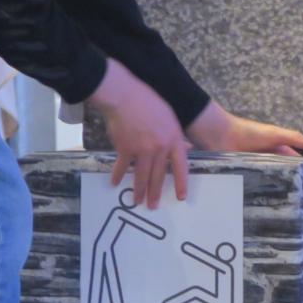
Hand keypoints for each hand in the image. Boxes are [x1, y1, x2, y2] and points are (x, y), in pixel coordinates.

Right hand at [89, 59, 187, 209]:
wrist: (126, 96)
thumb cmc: (149, 102)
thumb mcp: (170, 118)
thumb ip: (177, 136)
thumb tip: (186, 148)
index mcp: (174, 140)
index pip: (181, 167)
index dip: (181, 183)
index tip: (181, 197)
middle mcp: (160, 148)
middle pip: (159, 176)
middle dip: (156, 193)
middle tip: (153, 206)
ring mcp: (142, 150)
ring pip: (142, 176)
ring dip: (139, 190)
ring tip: (137, 201)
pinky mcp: (126, 148)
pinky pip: (123, 167)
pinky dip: (118, 175)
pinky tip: (115, 183)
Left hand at [185, 102, 302, 220]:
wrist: (218, 137)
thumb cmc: (246, 133)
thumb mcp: (272, 133)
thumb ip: (292, 138)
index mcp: (283, 155)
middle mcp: (275, 168)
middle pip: (299, 184)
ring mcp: (263, 179)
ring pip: (286, 195)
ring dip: (301, 205)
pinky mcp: (250, 186)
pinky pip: (267, 200)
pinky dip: (277, 209)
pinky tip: (286, 219)